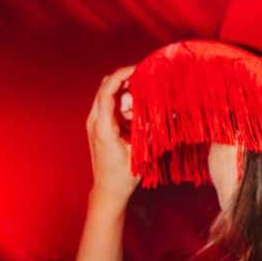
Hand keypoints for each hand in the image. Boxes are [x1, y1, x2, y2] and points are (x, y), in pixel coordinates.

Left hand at [87, 66, 138, 204]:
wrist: (108, 191)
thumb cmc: (123, 177)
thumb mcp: (140, 153)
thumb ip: (150, 131)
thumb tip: (167, 113)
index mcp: (103, 127)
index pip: (107, 91)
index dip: (121, 75)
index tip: (138, 69)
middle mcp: (95, 121)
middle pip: (107, 88)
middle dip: (127, 84)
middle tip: (147, 87)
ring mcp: (95, 123)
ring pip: (111, 97)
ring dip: (129, 98)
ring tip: (145, 110)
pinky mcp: (100, 126)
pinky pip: (112, 107)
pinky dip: (126, 107)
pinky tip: (139, 117)